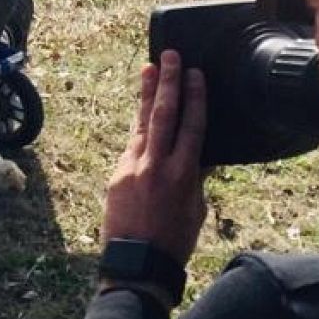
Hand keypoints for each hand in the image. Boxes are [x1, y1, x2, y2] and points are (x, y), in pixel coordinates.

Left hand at [101, 50, 208, 267]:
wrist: (138, 262)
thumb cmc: (174, 240)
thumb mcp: (195, 209)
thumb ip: (196, 178)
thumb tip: (201, 155)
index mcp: (183, 175)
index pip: (192, 127)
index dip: (194, 98)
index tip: (195, 74)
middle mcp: (157, 165)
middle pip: (164, 115)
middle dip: (167, 83)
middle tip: (169, 56)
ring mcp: (133, 167)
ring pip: (142, 123)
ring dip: (147, 94)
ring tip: (149, 68)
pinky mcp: (117, 173)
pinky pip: (131, 143)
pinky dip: (138, 125)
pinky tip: (141, 110)